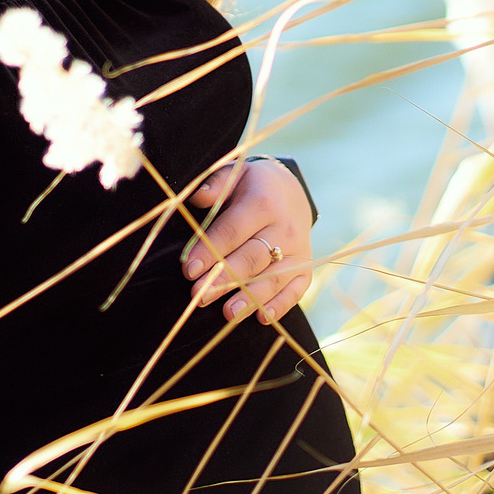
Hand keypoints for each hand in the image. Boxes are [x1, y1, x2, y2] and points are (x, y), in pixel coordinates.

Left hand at [181, 159, 313, 325]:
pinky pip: (296, 289)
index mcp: (263, 202)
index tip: (188, 269)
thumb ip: (216, 185)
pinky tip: (262, 318)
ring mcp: (298, 250)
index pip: (233, 230)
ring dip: (251, 298)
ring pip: (273, 277)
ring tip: (227, 313)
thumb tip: (197, 196)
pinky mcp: (305, 268)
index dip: (210, 250)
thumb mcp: (235, 175)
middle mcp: (285, 227)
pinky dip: (281, 304)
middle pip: (252, 257)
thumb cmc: (251, 187)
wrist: (291, 191)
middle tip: (199, 295)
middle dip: (225, 279)